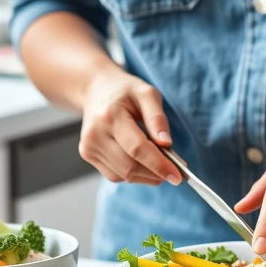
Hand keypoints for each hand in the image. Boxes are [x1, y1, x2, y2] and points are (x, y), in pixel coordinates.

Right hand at [78, 69, 181, 185]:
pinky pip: (115, 175)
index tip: (177, 176)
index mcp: (110, 115)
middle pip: (130, 166)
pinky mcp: (88, 154)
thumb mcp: (147, 93)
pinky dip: (133, 173)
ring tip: (159, 164)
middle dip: (155, 173)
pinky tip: (141, 161)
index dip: (159, 165)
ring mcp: (89, 146)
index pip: (137, 148)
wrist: (95, 90)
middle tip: (174, 171)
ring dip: (146, 176)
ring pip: (124, 175)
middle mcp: (95, 134)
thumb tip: (166, 143)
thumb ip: (157, 118)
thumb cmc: (124, 91)